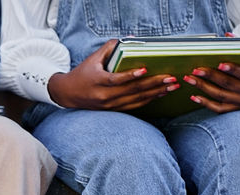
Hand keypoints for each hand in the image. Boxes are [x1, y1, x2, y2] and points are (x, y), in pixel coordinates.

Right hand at [47, 39, 178, 110]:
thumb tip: (130, 39)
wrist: (68, 94)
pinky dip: (148, 100)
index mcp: (97, 81)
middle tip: (170, 78)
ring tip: (171, 86)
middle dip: (153, 84)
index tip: (145, 69)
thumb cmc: (83, 73)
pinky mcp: (113, 109)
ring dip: (155, 93)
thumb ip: (111, 47)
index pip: (115, 80)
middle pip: (131, 90)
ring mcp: (109, 105)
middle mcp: (103, 95)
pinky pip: (134, 106)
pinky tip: (160, 94)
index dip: (131, 75)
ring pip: (136, 100)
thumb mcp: (93, 58)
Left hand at [183, 54, 239, 112]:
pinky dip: (205, 103)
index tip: (219, 64)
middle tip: (195, 70)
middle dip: (210, 77)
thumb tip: (226, 36)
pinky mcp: (238, 108)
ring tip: (190, 79)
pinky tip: (194, 96)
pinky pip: (219, 109)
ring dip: (203, 88)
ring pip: (221, 96)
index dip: (232, 70)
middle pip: (228, 85)